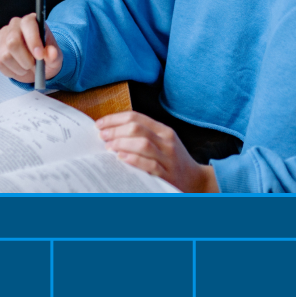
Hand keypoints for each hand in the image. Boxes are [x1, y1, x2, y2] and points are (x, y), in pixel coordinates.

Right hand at [0, 13, 61, 84]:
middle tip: (32, 66)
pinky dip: (9, 71)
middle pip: (12, 41)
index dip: (33, 40)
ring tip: (25, 67)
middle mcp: (14, 25)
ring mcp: (2, 35)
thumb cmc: (44, 57)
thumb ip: (54, 56)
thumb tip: (51, 53)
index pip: (28, 24)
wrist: (35, 65)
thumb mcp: (54, 58)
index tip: (39, 56)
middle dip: (24, 59)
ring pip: (5, 55)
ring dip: (18, 67)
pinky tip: (16, 69)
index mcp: (31, 21)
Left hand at [95, 112, 219, 192]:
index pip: (136, 117)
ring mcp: (168, 158)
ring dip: (122, 144)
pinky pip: (149, 164)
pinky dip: (133, 159)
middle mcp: (166, 141)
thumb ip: (142, 135)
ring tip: (108, 147)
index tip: (99, 124)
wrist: (196, 180)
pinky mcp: (167, 174)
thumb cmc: (173, 160)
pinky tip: (121, 158)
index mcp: (163, 130)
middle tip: (101, 136)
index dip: (114, 119)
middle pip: (137, 128)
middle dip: (115, 131)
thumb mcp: (162, 142)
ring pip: (143, 144)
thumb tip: (111, 131)